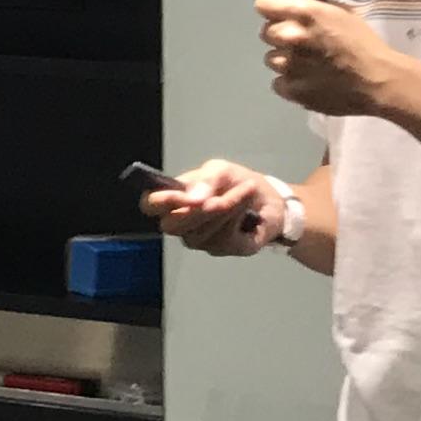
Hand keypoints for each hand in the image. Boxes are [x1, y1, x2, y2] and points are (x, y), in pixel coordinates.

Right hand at [146, 159, 283, 255]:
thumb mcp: (221, 171)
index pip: (151, 205)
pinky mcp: (222, 249)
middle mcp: (181, 223)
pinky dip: (238, 219)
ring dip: (227, 209)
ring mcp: (199, 239)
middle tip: (220, 197)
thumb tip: (193, 199)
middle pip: (172, 226)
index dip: (161, 202)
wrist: (269, 198)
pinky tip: (247, 209)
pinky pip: (223, 239)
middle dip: (199, 211)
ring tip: (246, 191)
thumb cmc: (237, 182)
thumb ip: (206, 180)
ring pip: (201, 232)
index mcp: (173, 199)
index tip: (181, 196)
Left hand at [260, 0, 404, 116]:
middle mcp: (291, 37)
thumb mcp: (342, 15)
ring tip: (308, 66)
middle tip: (302, 45)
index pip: (264, 5)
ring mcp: (288, 65)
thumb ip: (312, 12)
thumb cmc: (365, 45)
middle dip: (281, 37)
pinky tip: (308, 82)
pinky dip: (290, 83)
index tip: (281, 17)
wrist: (379, 82)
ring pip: (271, 59)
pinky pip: (278, 83)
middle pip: (266, 33)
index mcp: (305, 14)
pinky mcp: (292, 90)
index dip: (273, 11)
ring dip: (285, 61)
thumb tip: (294, 13)